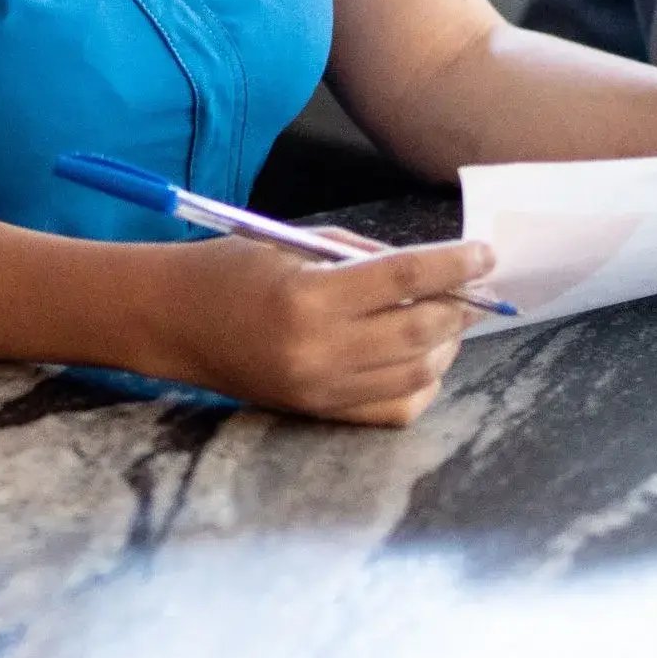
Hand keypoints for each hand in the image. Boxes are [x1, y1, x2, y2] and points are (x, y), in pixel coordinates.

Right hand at [160, 235, 496, 428]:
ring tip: (446, 320)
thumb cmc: (229, 270)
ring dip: (445, 344)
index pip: (404, 278)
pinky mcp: (319, 412)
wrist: (172, 322)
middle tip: (469, 287)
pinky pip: (395, 408)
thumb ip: (363, 257)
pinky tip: (419, 358)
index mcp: (308, 297)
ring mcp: (321, 389)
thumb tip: (431, 270)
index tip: (484, 254)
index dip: (454, 264)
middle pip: (420, 331)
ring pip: (417, 374)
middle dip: (457, 306)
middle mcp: (318, 350)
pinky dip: (422, 383)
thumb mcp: (294, 244)